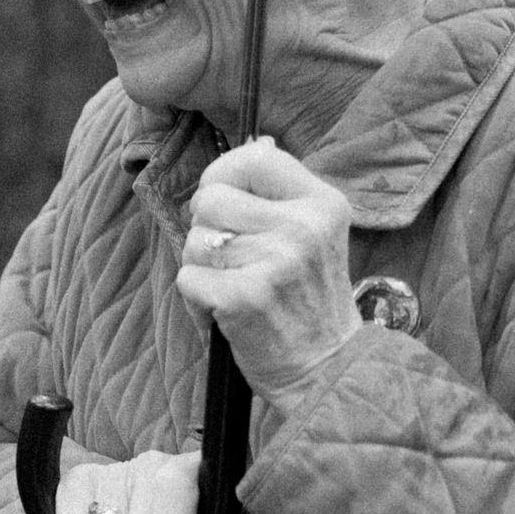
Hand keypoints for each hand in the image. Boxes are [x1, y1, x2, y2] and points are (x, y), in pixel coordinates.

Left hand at [175, 136, 361, 411]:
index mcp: (322, 204)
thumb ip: (281, 194)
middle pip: (211, 198)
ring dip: (202, 267)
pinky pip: (187, 277)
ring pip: (195, 239)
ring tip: (235, 288)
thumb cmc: (308, 300)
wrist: (327, 370)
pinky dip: (196, 299)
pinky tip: (226, 312)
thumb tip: (254, 143)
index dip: (223, 174)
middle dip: (207, 229)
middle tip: (235, 260)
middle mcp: (303, 228)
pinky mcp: (245, 298)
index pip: (254, 158)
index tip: (224, 200)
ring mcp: (276, 263)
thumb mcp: (315, 235)